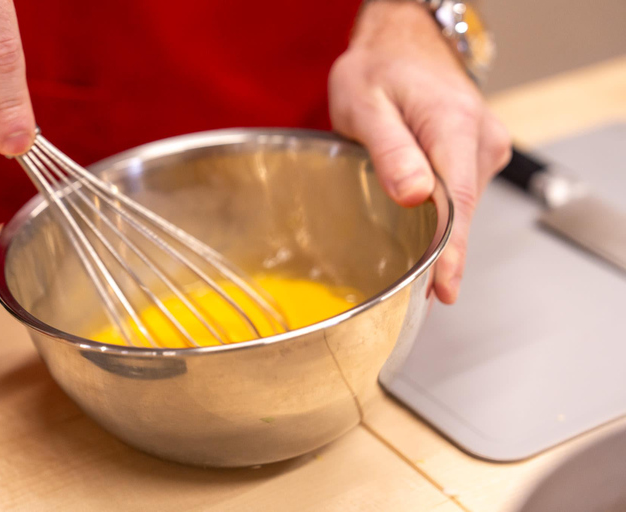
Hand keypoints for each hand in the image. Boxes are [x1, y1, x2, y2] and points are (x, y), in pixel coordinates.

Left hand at [328, 0, 510, 303]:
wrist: (402, 45)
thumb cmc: (379, 71)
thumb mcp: (366, 104)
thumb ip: (390, 149)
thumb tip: (413, 195)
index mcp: (451, 124)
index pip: (458, 200)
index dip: (451, 250)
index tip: (446, 286)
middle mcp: (479, 137)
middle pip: (463, 209)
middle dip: (442, 254)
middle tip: (416, 293)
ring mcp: (483, 146)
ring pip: (463, 204)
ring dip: (440, 235)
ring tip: (415, 264)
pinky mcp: (476, 153)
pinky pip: (462, 194)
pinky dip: (444, 216)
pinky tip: (424, 231)